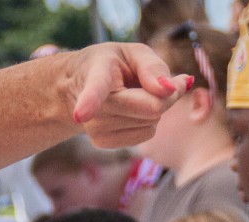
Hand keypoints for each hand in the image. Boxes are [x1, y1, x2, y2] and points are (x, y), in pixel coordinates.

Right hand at [66, 43, 191, 147]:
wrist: (82, 83)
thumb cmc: (115, 65)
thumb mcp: (134, 53)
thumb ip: (153, 66)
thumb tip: (169, 89)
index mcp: (95, 74)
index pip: (95, 89)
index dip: (90, 101)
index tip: (80, 115)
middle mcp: (91, 104)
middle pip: (151, 108)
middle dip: (165, 95)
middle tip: (158, 82)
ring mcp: (95, 127)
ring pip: (151, 121)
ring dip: (154, 107)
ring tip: (135, 93)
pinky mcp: (103, 141)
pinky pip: (146, 133)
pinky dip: (148, 120)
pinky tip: (133, 109)